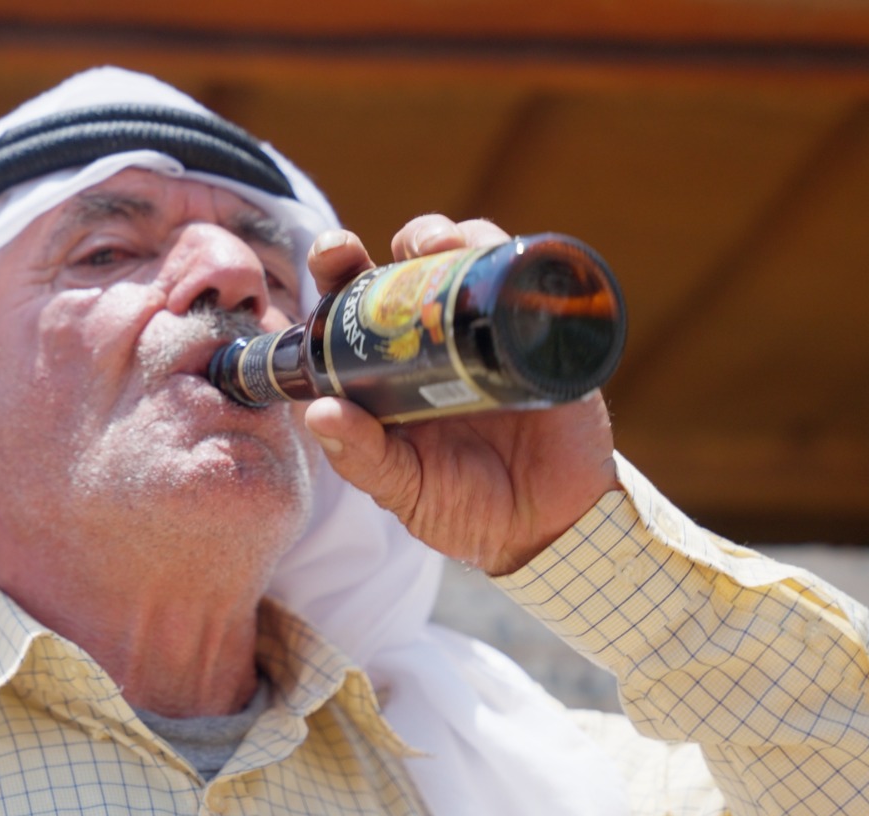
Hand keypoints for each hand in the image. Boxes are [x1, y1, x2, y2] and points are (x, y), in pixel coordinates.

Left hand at [302, 215, 622, 575]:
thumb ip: (364, 459)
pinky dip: (512, 256)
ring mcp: (488, 330)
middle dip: (393, 240)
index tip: (330, 256)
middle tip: (377, 249)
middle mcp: (436, 338)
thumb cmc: (467, 509)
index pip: (355, 305)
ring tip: (443, 247)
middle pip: (407, 266)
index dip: (338, 270)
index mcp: (390, 368)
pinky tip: (499, 257)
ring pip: (465, 256)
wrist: (550, 528)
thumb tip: (317, 414)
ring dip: (449, 236)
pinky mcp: (540, 334)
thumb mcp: (408, 491)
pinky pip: (525, 280)